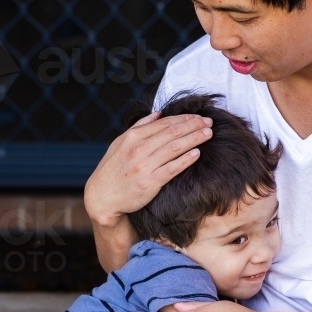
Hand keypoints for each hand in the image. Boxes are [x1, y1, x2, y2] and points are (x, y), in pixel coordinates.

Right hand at [84, 111, 212, 227]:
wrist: (102, 198)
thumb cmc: (113, 170)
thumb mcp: (120, 143)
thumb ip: (140, 127)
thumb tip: (159, 113)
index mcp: (132, 137)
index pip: (164, 123)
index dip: (184, 119)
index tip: (199, 117)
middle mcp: (138, 149)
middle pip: (172, 132)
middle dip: (193, 125)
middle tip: (209, 122)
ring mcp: (144, 165)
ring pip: (174, 147)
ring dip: (194, 138)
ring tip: (208, 134)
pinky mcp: (149, 182)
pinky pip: (172, 168)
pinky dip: (185, 159)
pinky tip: (197, 153)